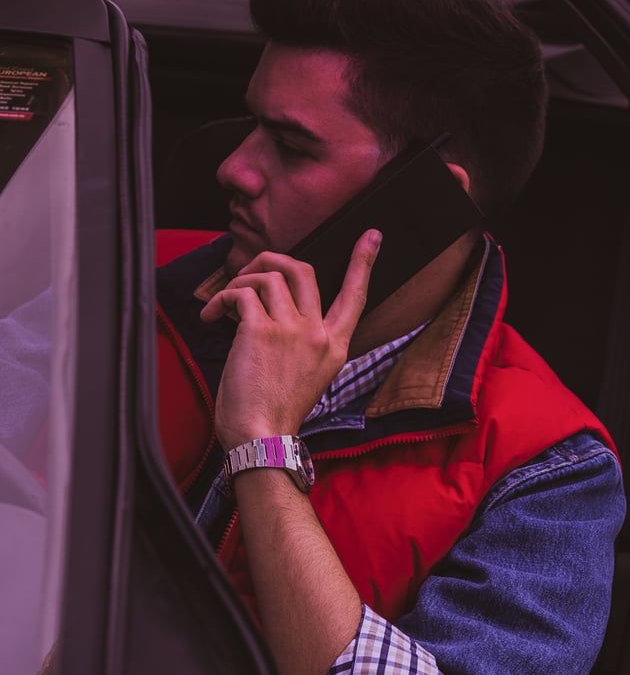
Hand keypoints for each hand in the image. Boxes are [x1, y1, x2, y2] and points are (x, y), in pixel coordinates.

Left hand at [200, 229, 380, 449]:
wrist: (261, 439)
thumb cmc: (273, 414)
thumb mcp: (305, 376)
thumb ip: (301, 342)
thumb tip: (268, 309)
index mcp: (335, 347)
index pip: (356, 295)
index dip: (364, 262)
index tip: (373, 235)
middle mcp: (319, 334)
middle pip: (303, 270)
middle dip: (270, 261)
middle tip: (248, 274)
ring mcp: (293, 330)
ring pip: (267, 277)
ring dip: (239, 283)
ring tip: (223, 307)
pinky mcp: (261, 331)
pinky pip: (240, 294)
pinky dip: (221, 299)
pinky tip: (211, 317)